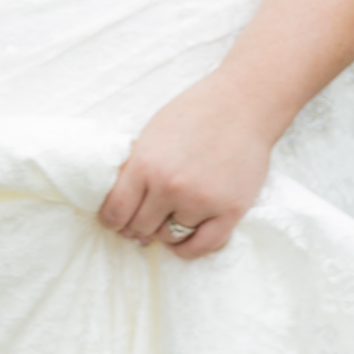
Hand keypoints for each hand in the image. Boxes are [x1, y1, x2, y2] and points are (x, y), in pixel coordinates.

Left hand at [97, 78, 276, 259]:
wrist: (242, 105)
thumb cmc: (193, 115)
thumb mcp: (150, 136)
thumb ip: (135, 170)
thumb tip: (120, 209)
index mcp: (145, 166)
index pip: (115, 212)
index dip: (111, 221)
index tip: (115, 222)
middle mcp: (170, 187)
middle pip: (141, 227)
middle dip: (137, 227)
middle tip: (142, 221)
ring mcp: (201, 201)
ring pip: (169, 237)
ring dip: (164, 233)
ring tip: (167, 220)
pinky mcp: (230, 211)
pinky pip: (201, 247)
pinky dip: (187, 248)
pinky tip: (183, 237)